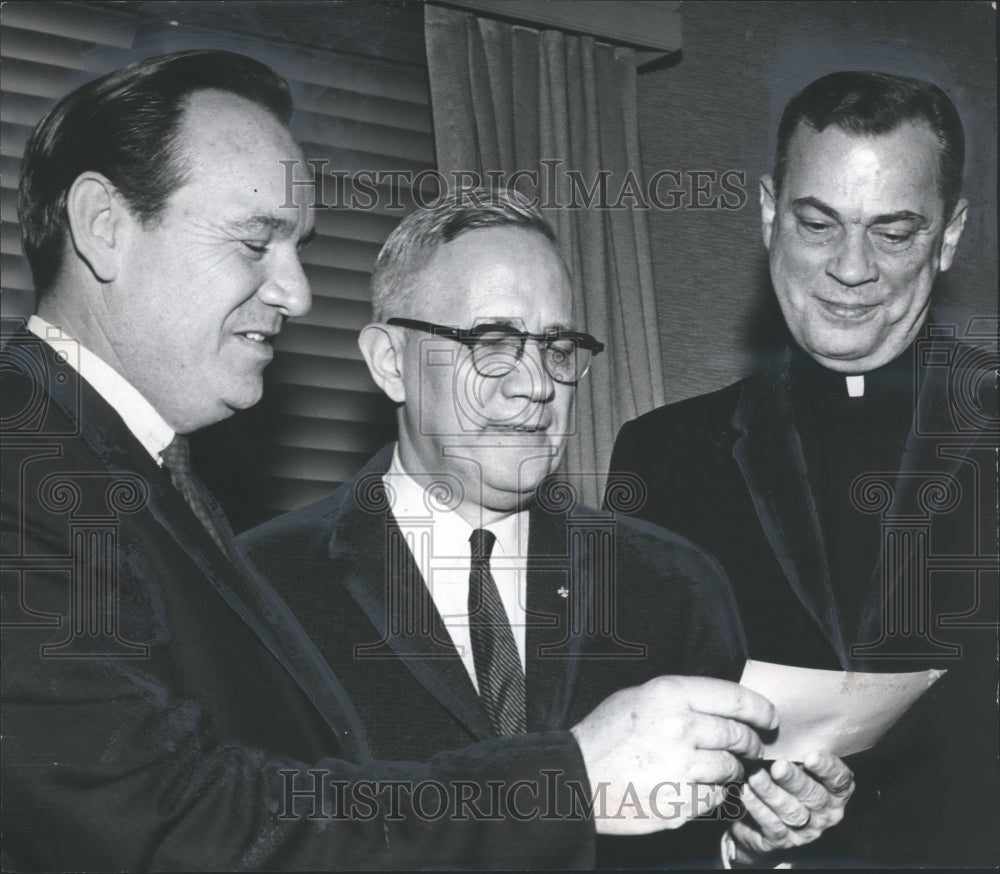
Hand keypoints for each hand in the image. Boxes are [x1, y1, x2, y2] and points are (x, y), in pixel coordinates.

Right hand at [570, 676, 776, 834]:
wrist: (575, 778)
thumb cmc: (604, 735)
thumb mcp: (636, 697)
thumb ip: (678, 698)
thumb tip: (721, 705)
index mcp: (668, 695)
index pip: (734, 697)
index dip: (760, 709)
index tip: (769, 718)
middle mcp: (678, 728)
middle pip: (738, 735)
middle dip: (750, 742)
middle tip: (750, 746)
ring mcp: (680, 767)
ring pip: (730, 768)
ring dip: (732, 769)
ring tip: (723, 768)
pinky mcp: (678, 802)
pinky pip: (714, 798)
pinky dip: (713, 794)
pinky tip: (698, 787)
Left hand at [730, 752, 854, 860]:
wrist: (762, 816)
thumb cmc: (782, 778)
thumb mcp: (794, 761)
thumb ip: (795, 749)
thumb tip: (780, 721)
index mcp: (835, 790)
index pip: (839, 780)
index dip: (827, 769)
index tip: (810, 756)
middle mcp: (825, 811)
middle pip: (814, 796)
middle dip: (795, 781)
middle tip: (778, 766)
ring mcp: (806, 829)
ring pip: (792, 812)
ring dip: (772, 793)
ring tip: (755, 777)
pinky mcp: (783, 840)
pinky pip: (772, 826)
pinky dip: (758, 809)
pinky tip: (746, 793)